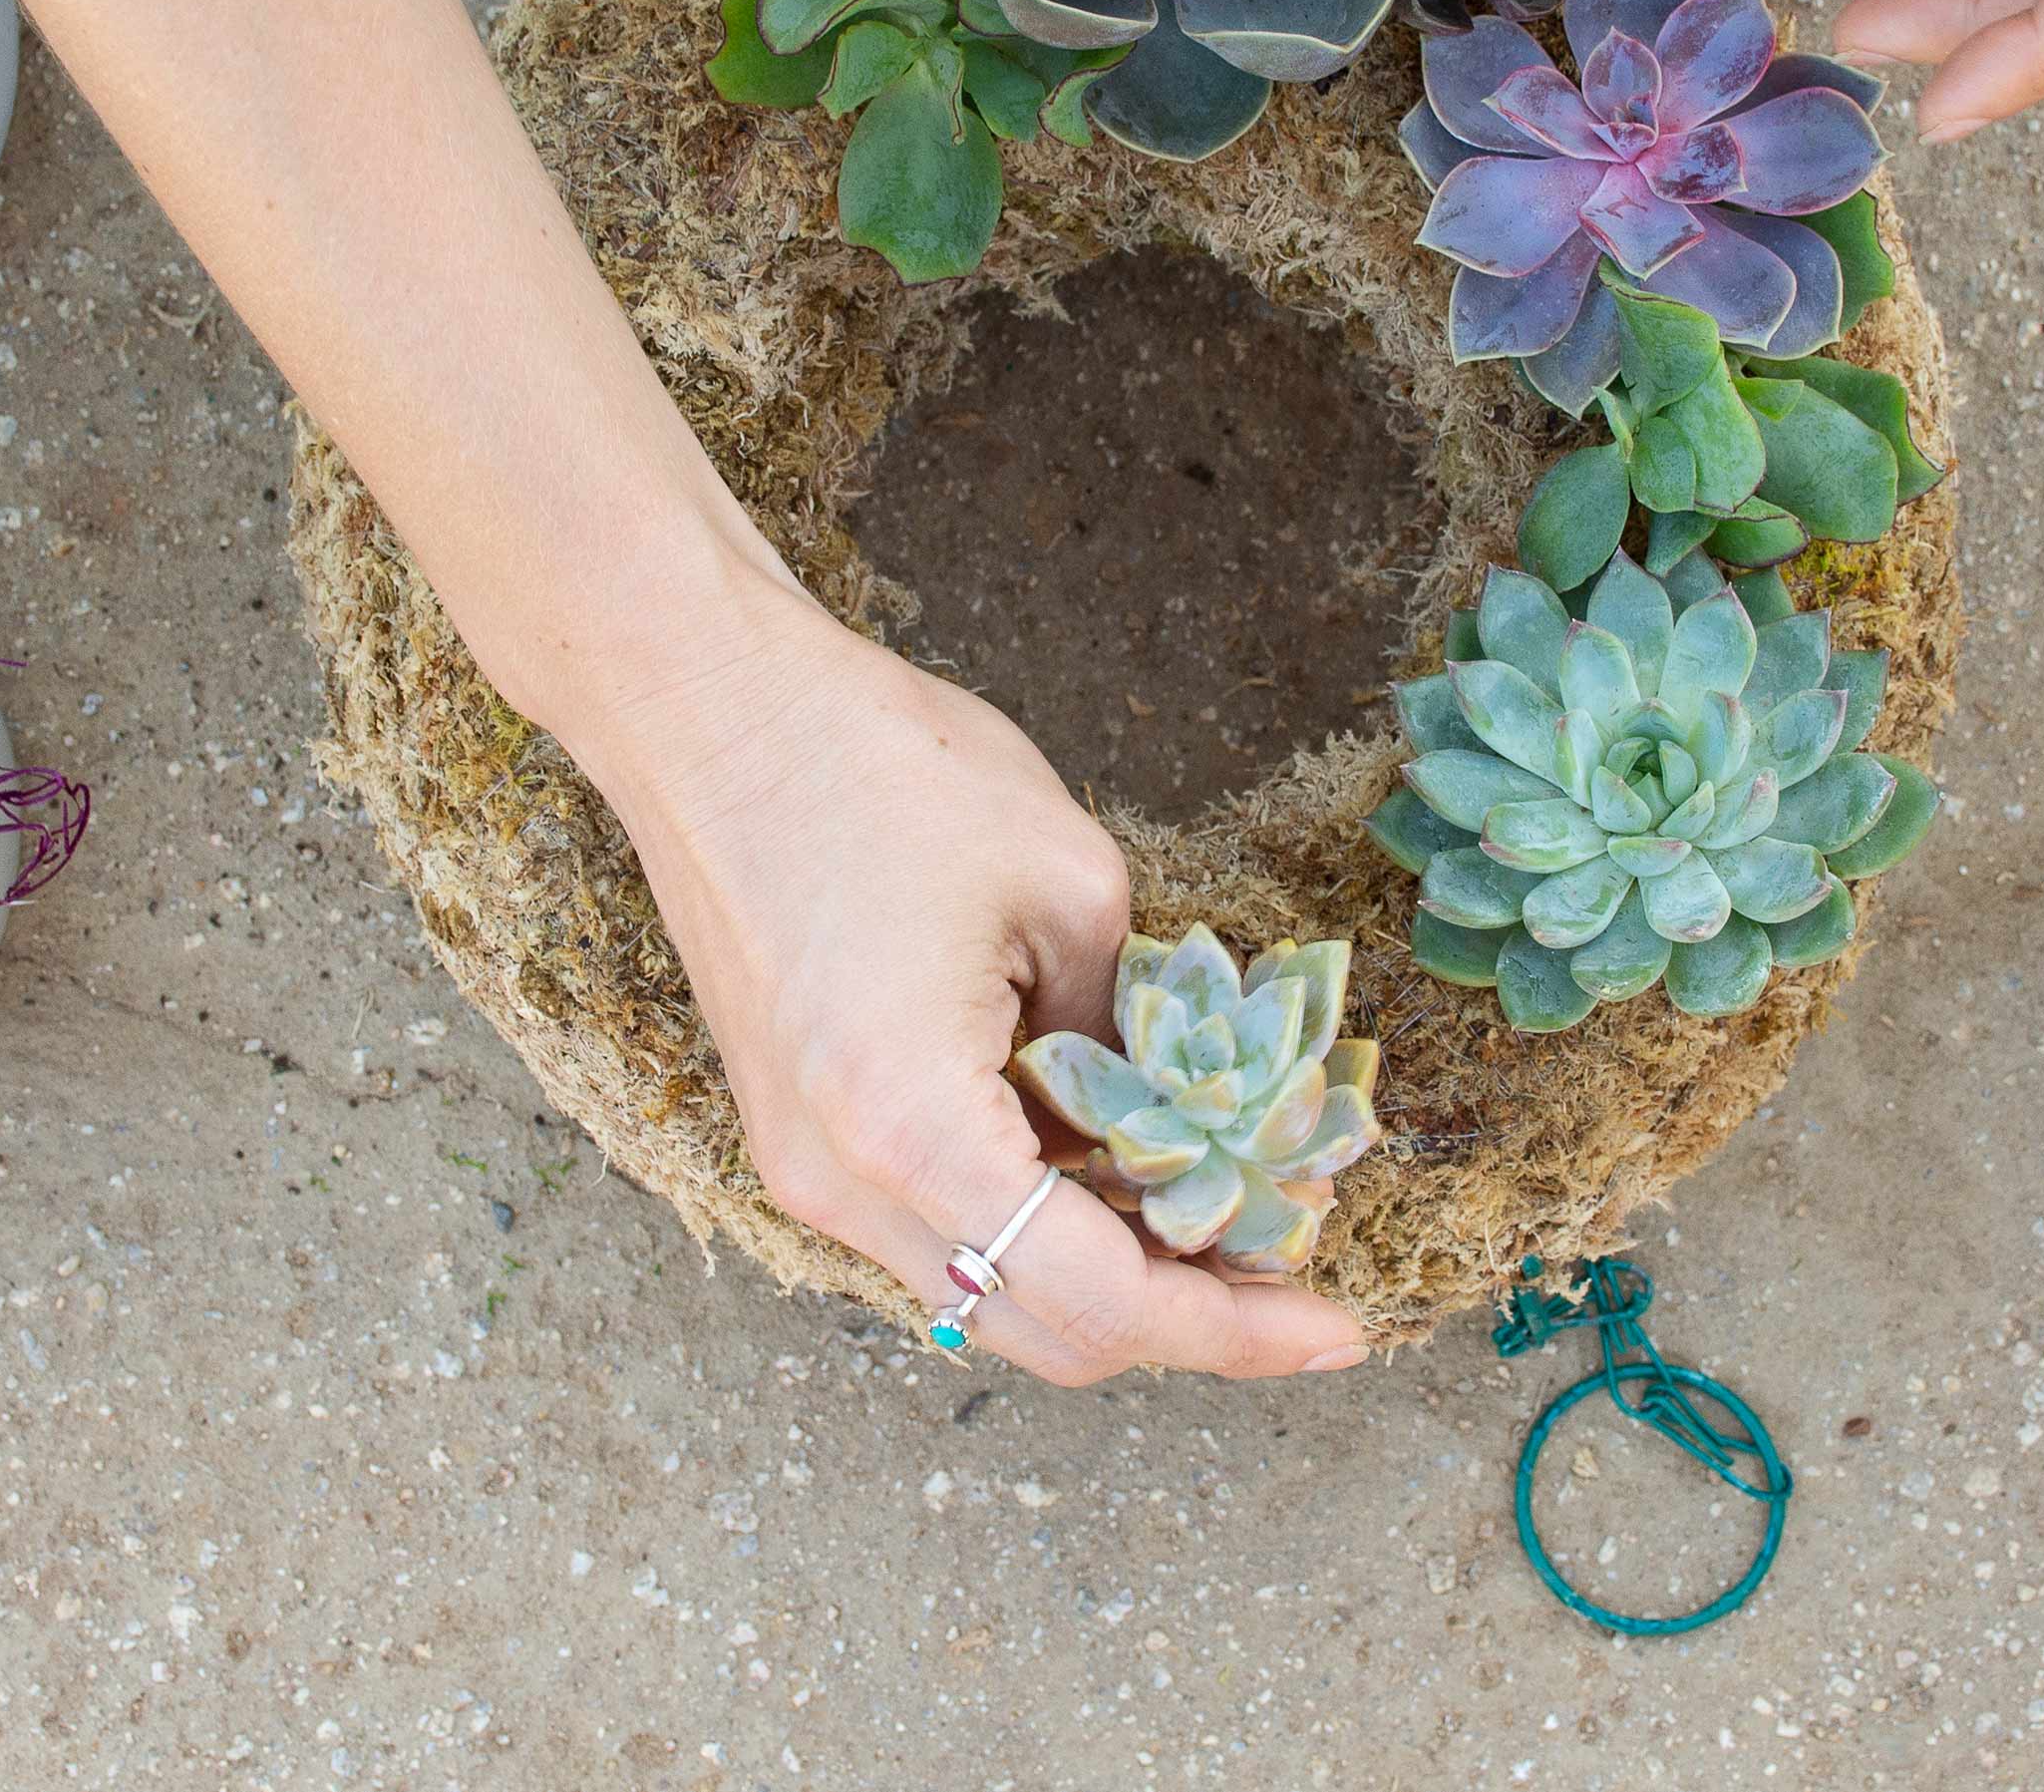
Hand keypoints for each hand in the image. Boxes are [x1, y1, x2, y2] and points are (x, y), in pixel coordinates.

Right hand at [579, 581, 1372, 1386]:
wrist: (706, 712)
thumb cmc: (882, 768)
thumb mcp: (1072, 888)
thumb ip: (1137, 1039)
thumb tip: (1187, 1123)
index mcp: (913, 1130)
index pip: (1100, 1300)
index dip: (1234, 1329)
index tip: (1337, 1327)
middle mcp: (845, 1186)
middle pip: (1046, 1332)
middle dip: (1185, 1321)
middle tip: (1295, 1269)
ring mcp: (808, 1169)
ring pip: (991, 1291)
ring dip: (1112, 1275)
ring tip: (1225, 1213)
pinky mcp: (800, 1135)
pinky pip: (942, 1227)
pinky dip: (1042, 1222)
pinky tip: (1122, 1163)